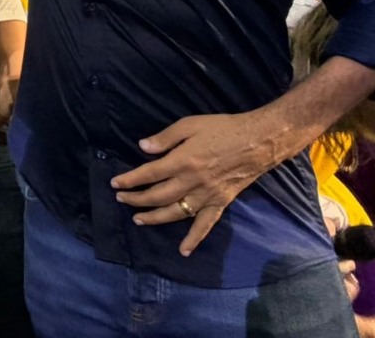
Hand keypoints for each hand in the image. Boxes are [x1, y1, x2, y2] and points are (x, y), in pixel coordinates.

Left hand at [111, 112, 279, 256]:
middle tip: (121, 200)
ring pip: (175, 212)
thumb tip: (143, 147)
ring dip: (154, 218)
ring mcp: (207, 195)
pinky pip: (205, 224)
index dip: (130, 180)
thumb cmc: (223, 128)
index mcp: (183, 161)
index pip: (149, 174)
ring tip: (138, 219)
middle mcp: (192, 182)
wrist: (258, 141)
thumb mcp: (190, 124)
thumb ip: (166, 138)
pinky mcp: (221, 203)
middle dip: (136, 199)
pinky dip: (194, 238)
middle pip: (158, 196)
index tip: (115, 183)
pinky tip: (184, 250)